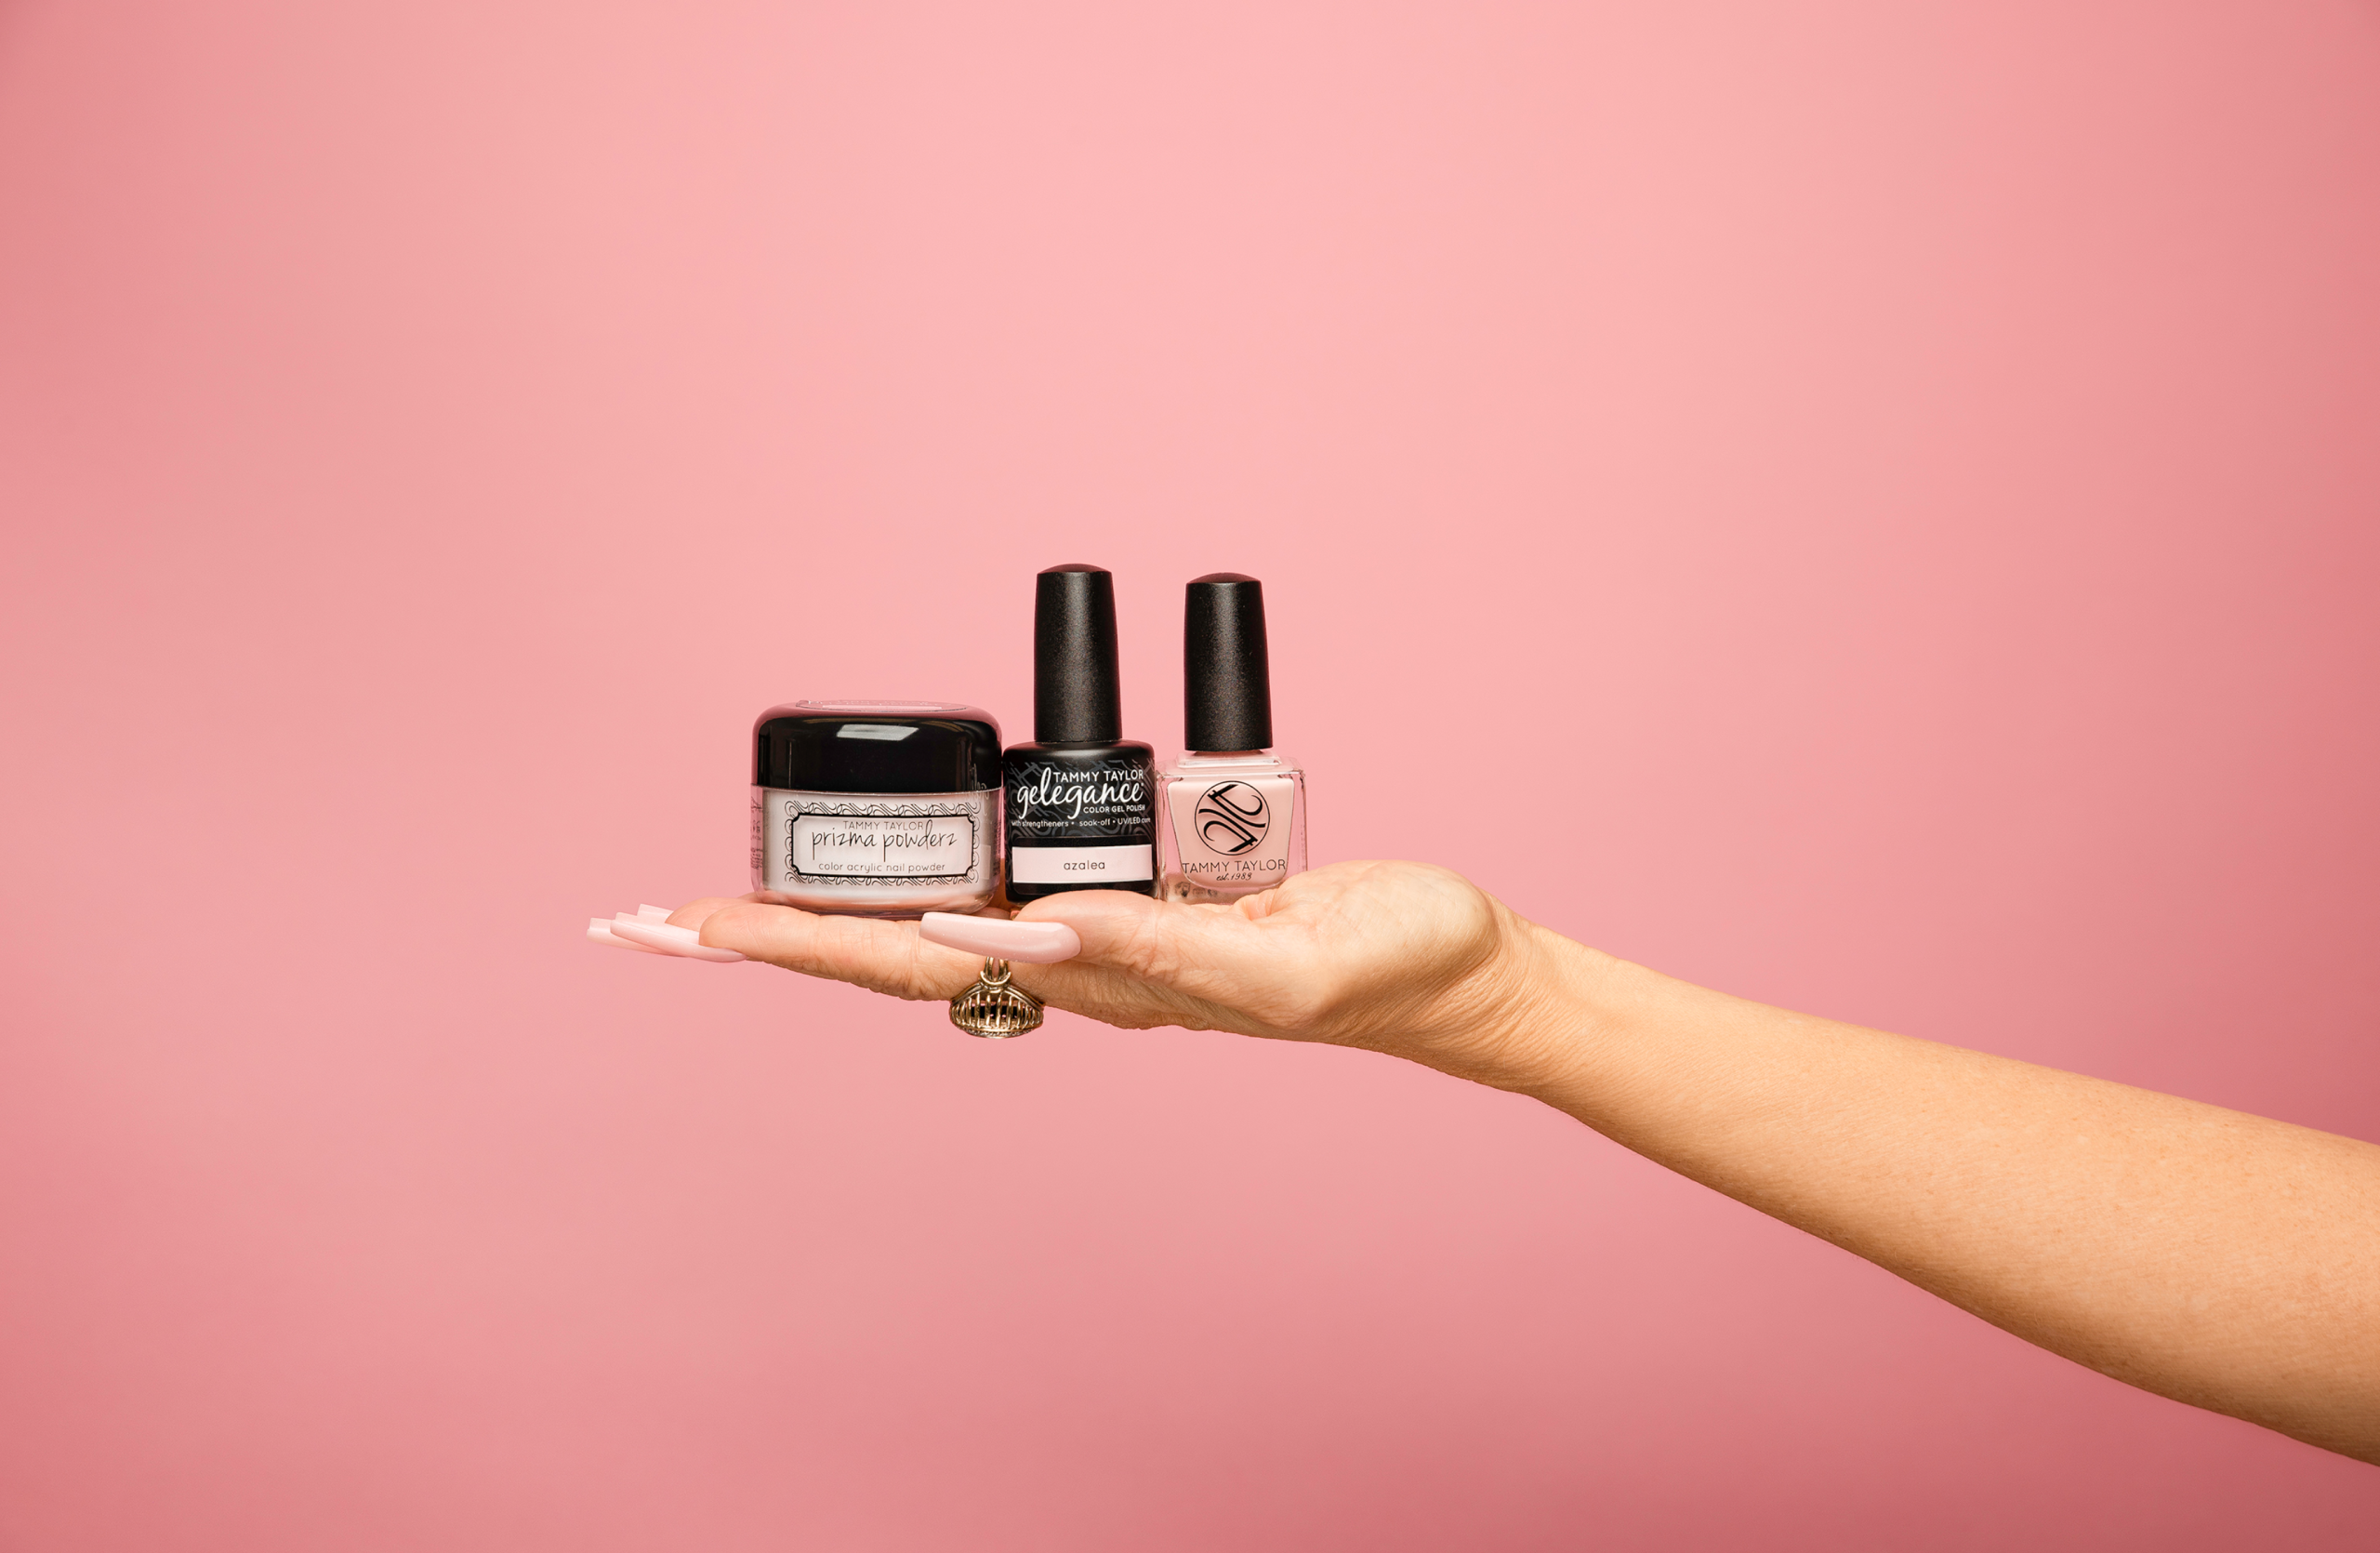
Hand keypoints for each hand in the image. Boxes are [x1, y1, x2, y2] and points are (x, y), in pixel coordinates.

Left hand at [671, 861, 1569, 1085]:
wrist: (1452, 967)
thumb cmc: (1385, 969)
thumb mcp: (1278, 962)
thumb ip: (1156, 951)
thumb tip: (1017, 927)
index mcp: (1094, 980)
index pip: (911, 959)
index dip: (797, 941)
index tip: (692, 924)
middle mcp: (1076, 960)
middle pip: (888, 944)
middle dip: (765, 934)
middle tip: (643, 917)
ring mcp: (1102, 926)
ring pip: (936, 910)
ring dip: (827, 903)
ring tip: (727, 892)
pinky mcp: (1143, 884)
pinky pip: (1015, 865)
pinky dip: (930, 856)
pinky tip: (894, 855)